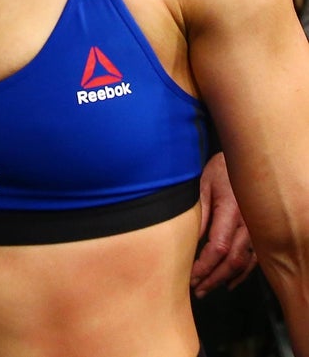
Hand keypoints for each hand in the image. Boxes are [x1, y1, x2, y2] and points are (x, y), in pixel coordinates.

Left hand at [191, 152, 256, 295]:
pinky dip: (242, 273)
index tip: (190, 276)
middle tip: (196, 290)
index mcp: (231, 211)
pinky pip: (255, 258)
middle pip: (231, 261)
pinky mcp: (261, 232)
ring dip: (225, 278)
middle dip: (212, 278)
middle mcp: (248, 224)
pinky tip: (230, 280)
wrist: (244, 161)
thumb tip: (192, 240)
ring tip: (207, 289)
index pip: (217, 247)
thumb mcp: (202, 186)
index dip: (203, 266)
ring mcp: (258, 229)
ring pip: (244, 263)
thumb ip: (199, 214)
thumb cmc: (220, 171)